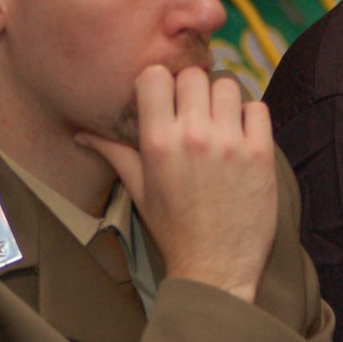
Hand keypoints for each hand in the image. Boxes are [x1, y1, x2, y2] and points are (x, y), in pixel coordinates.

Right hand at [78, 66, 275, 302]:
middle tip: (197, 112)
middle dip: (194, 89)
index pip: (155, 76)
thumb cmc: (174, 229)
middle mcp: (192, 137)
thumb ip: (114, 153)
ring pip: (228, 85)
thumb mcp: (139, 190)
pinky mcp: (260, 154)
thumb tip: (82, 134)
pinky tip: (242, 137)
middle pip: (194, 75)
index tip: (168, 98)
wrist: (215, 266)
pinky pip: (257, 108)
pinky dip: (250, 117)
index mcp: (157, 142)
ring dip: (224, 100)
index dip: (162, 83)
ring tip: (221, 124)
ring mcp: (229, 143)